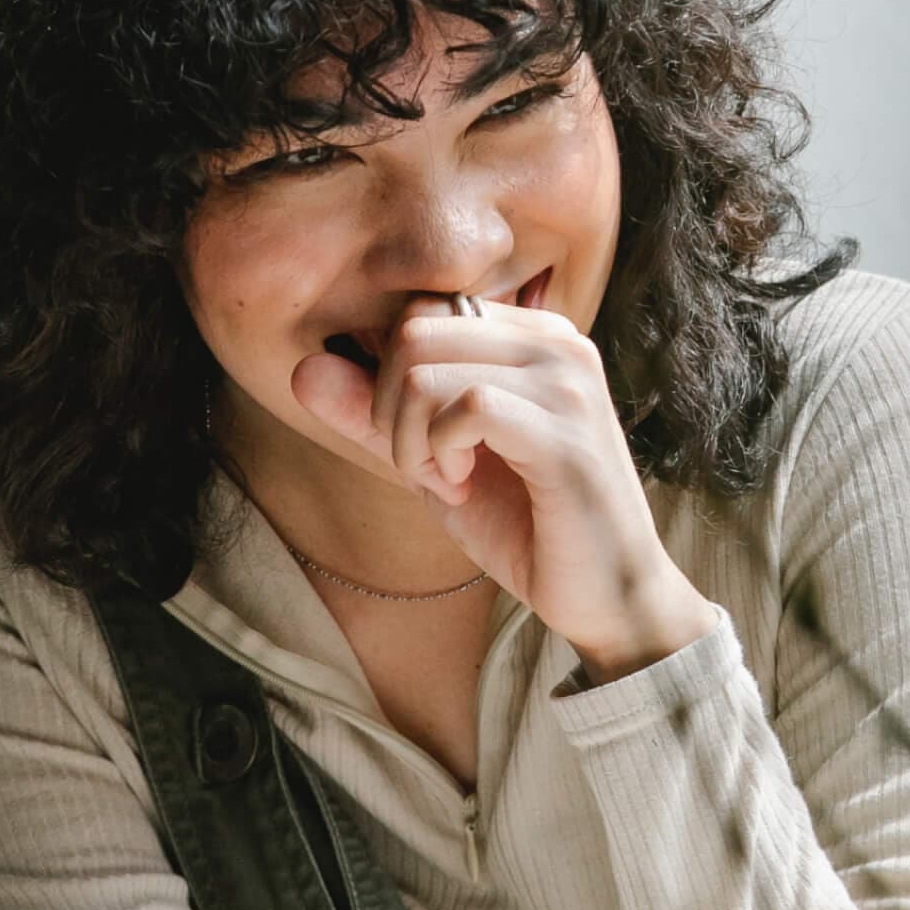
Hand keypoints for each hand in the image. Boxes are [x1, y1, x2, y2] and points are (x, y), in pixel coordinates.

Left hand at [291, 294, 714, 681]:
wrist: (607, 596)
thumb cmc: (528, 527)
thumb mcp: (434, 465)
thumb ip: (374, 417)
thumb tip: (303, 370)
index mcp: (531, 336)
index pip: (420, 312)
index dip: (390, 380)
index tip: (421, 445)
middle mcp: (556, 342)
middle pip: (413, 330)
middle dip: (391, 408)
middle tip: (425, 468)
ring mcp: (566, 381)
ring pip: (425, 366)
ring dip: (411, 439)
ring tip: (447, 481)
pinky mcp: (565, 430)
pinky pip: (465, 407)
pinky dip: (441, 454)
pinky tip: (464, 487)